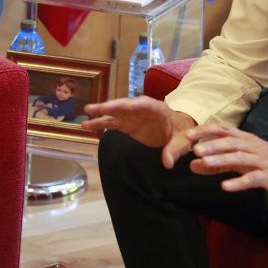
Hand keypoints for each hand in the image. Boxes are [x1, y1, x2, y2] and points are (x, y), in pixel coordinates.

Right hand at [82, 96, 197, 167]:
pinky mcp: (128, 125)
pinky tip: (89, 127)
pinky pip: (113, 123)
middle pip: (122, 106)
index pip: (140, 104)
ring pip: (114, 114)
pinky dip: (101, 124)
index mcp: (156, 108)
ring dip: (100, 117)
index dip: (125, 105)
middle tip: (91, 110)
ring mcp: (133, 116)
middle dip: (107, 108)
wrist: (179, 131)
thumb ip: (174, 150)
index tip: (110, 107)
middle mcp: (141, 109)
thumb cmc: (182, 132)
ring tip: (84, 122)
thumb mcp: (183, 141)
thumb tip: (167, 163)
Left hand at [186, 122, 267, 195]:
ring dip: (221, 160)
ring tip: (205, 163)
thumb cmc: (263, 162)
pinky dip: (239, 182)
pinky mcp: (267, 176)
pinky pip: (252, 178)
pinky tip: (226, 186)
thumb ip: (216, 163)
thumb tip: (192, 165)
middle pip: (230, 143)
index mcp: (244, 139)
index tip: (188, 135)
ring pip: (239, 158)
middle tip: (194, 149)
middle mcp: (251, 146)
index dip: (205, 131)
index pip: (223, 130)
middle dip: (212, 145)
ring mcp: (260, 161)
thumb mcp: (239, 160)